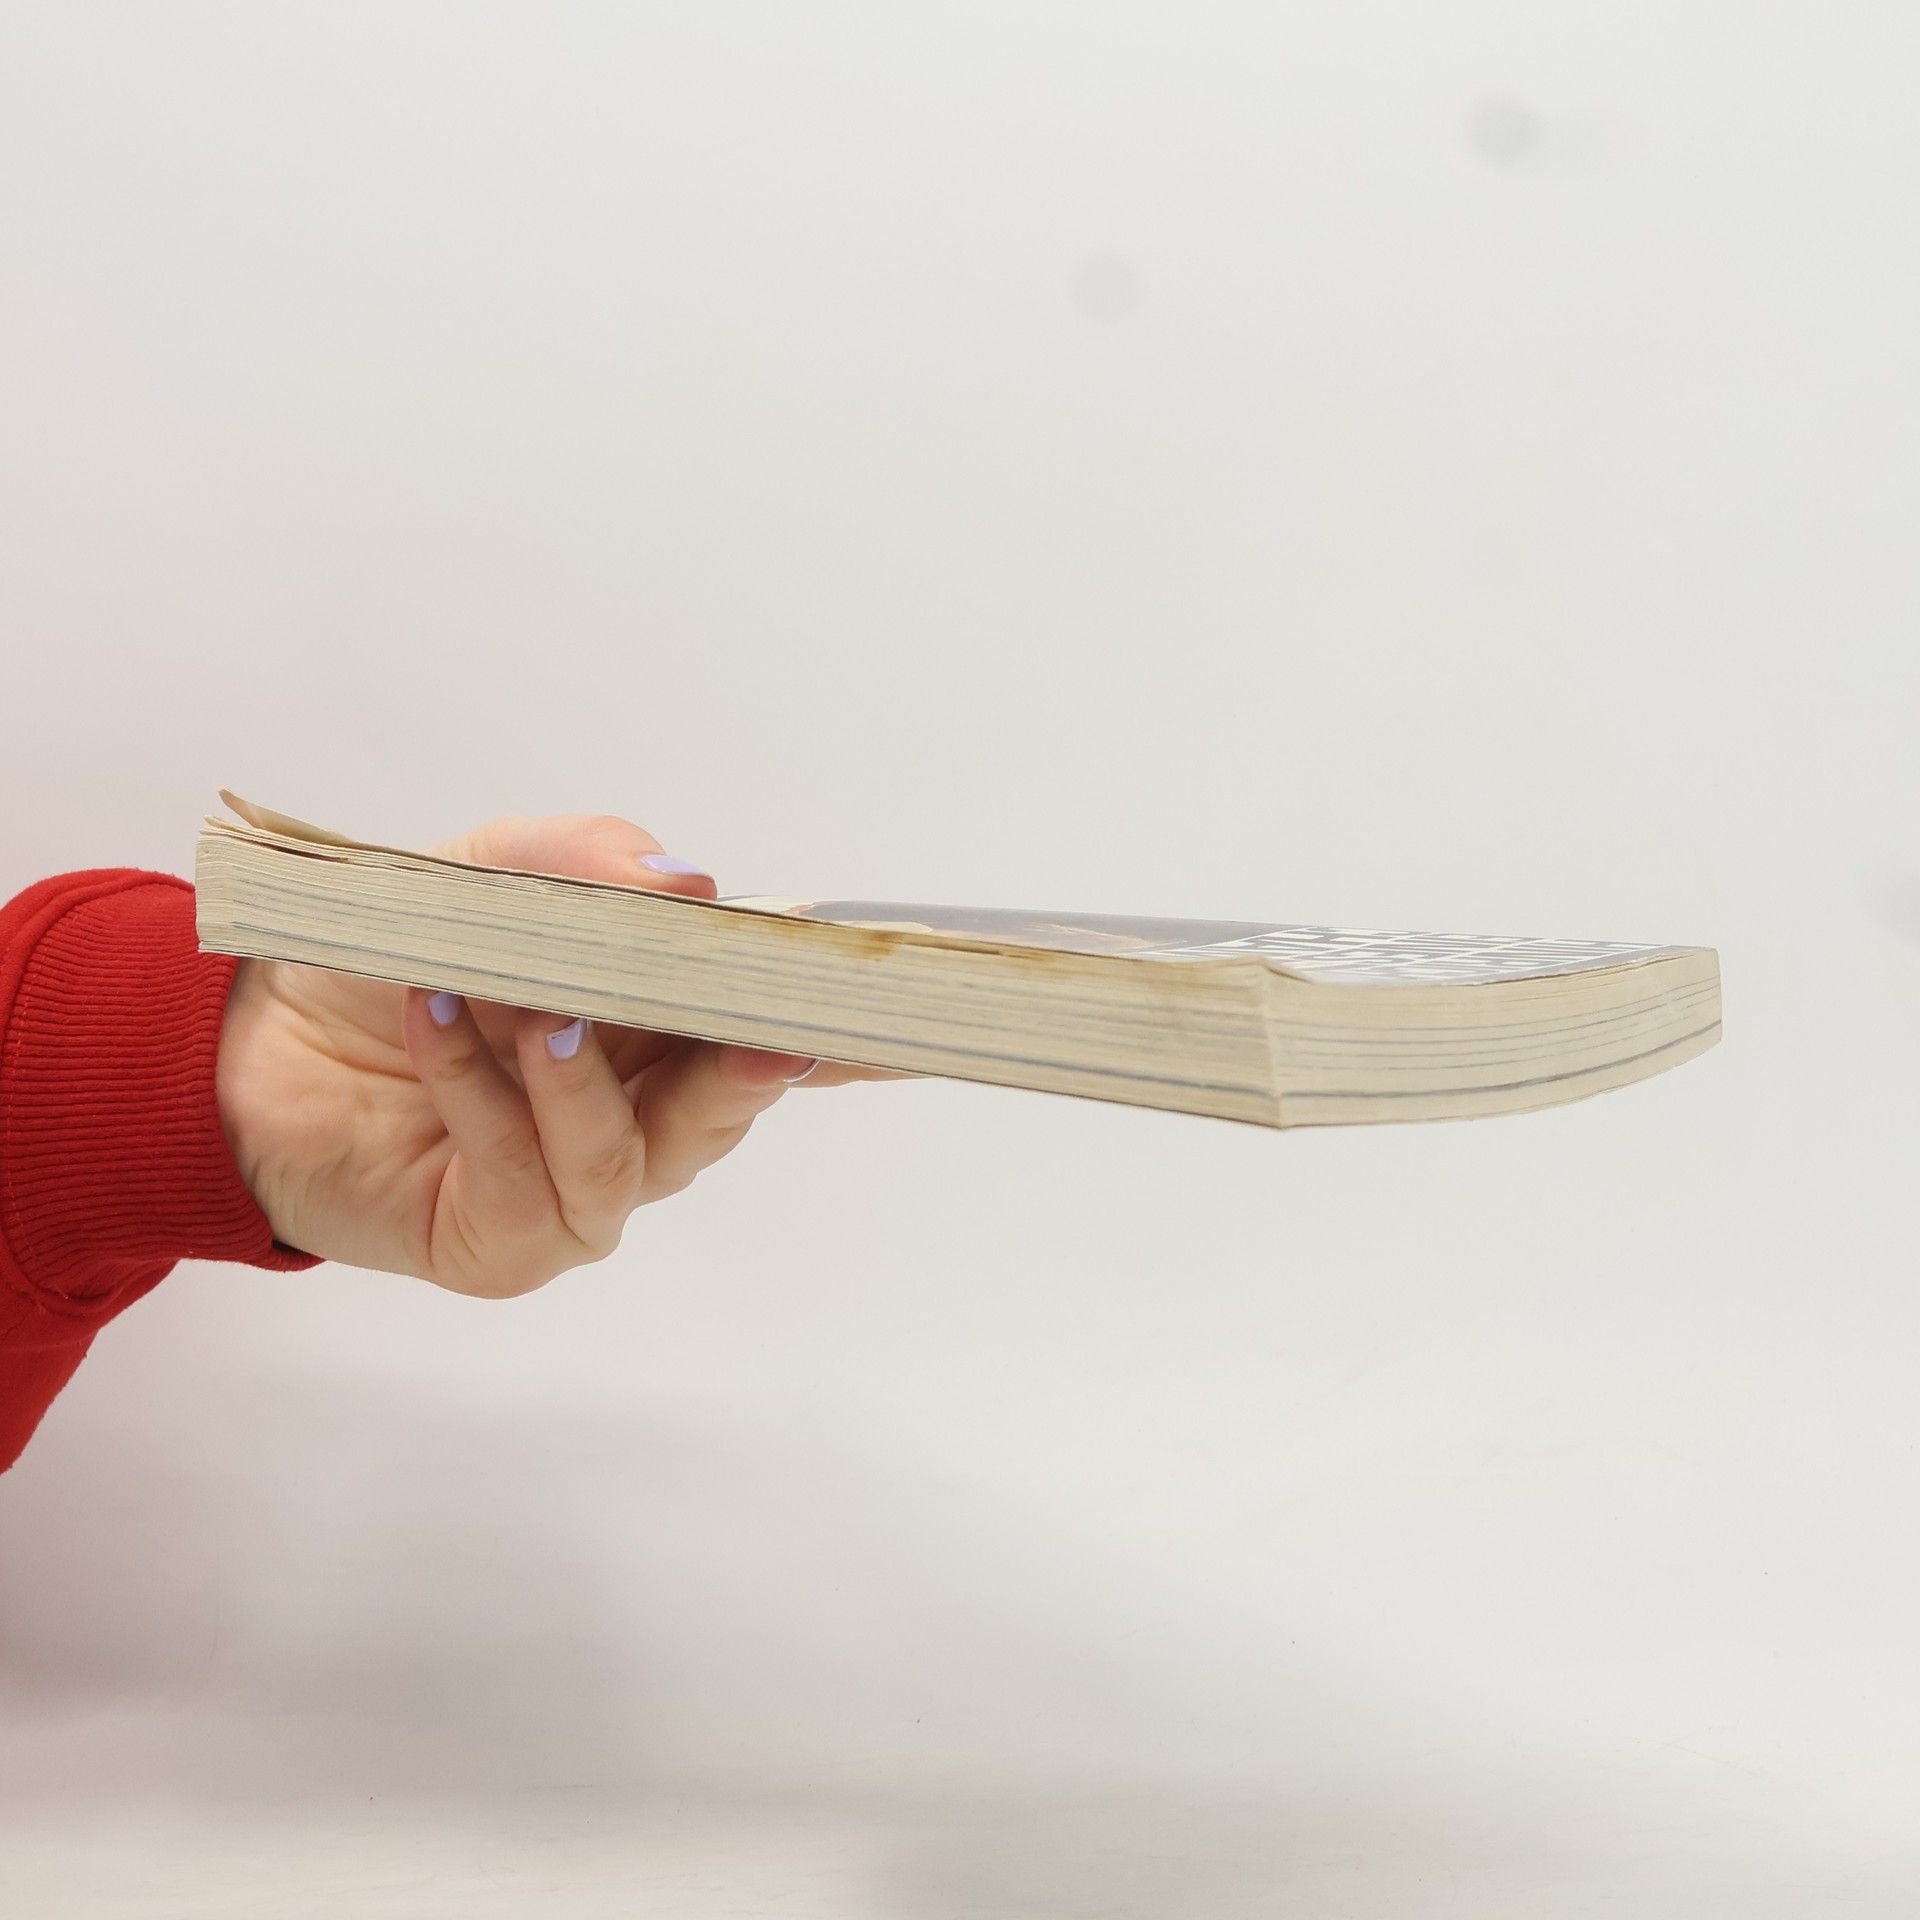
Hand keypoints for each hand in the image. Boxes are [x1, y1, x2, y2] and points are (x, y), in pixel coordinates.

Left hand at [215, 812, 875, 1295]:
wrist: (256, 1033)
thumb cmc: (401, 953)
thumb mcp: (489, 871)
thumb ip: (583, 859)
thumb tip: (691, 885)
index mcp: (664, 1031)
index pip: (774, 1034)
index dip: (856, 1034)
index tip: (905, 1013)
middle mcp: (640, 1117)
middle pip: (729, 1110)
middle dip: (749, 1072)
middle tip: (766, 1035)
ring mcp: (577, 1191)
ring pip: (631, 1161)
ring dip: (581, 1079)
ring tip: (531, 1011)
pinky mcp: (505, 1244)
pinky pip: (524, 1179)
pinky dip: (482, 1093)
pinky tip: (434, 1021)